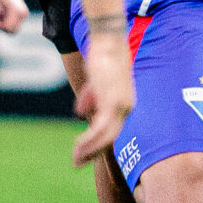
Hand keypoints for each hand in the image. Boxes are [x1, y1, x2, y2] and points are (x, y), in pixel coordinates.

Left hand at [0, 0, 28, 32]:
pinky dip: (8, 21)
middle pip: (12, 31)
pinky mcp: (23, 14)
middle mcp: (23, 14)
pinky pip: (15, 24)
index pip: (7, 28)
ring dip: (5, 23)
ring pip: (13, 28)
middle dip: (2, 26)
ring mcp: (24, 14)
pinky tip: (3, 12)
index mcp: (17, 11)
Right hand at [71, 33, 133, 166]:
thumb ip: (92, 96)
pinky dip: (88, 140)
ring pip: (105, 137)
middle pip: (111, 138)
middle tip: (77, 163)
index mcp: (125, 103)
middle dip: (93, 152)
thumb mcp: (97, 80)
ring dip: (89, 150)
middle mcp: (127, 107)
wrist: (108, 40)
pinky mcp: (111, 102)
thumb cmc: (104, 55)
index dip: (98, 143)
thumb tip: (81, 111)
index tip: (84, 152)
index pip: (113, 130)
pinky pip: (100, 129)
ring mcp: (120, 105)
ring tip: (75, 159)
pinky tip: (78, 146)